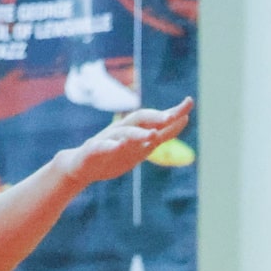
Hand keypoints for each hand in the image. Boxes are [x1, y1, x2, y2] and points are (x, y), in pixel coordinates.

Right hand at [68, 99, 192, 186]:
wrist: (81, 167)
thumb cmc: (112, 156)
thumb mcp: (140, 149)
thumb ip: (159, 137)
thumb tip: (181, 122)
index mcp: (135, 130)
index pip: (156, 118)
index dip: (172, 112)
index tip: (189, 103)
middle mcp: (123, 130)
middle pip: (141, 118)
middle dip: (156, 117)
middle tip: (171, 116)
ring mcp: (108, 139)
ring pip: (125, 133)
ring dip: (139, 133)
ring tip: (152, 135)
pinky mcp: (94, 150)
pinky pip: (103, 146)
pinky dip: (112, 146)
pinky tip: (120, 146)